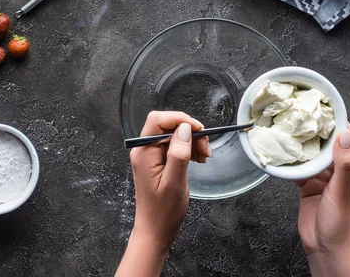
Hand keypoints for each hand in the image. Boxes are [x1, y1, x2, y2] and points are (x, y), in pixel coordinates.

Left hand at [116, 111, 210, 276]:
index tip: (199, 130)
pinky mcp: (158, 161)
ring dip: (192, 141)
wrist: (155, 230)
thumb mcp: (174, 183)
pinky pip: (174, 145)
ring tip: (204, 157)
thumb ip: (178, 154)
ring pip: (173, 134)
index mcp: (143, 152)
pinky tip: (198, 159)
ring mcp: (150, 155)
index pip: (158, 120)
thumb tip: (185, 128)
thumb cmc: (163, 212)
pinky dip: (188, 148)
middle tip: (206, 149)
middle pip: (167, 125)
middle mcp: (144, 150)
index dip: (179, 119)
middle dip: (189, 132)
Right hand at [295, 123, 349, 276]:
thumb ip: (343, 164)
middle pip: (325, 141)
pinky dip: (289, 159)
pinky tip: (280, 151)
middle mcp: (339, 169)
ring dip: (299, 143)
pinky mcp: (307, 184)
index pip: (346, 136)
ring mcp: (322, 176)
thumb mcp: (342, 192)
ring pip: (309, 152)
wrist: (326, 249)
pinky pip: (297, 166)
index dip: (334, 119)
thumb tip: (343, 134)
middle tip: (297, 112)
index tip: (320, 104)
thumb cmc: (341, 225)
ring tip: (285, 128)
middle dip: (312, 128)